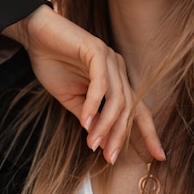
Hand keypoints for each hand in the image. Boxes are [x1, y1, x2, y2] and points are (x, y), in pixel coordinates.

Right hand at [3, 5, 164, 164]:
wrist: (34, 35)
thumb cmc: (53, 63)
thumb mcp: (71, 98)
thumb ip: (87, 116)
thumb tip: (99, 141)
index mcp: (116, 80)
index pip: (138, 110)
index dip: (149, 133)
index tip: (158, 157)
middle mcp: (118, 68)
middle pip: (129, 108)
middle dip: (121, 135)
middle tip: (110, 158)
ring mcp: (109, 58)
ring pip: (117, 98)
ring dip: (105, 124)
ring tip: (93, 143)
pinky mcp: (96, 50)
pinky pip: (101, 83)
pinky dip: (93, 104)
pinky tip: (85, 121)